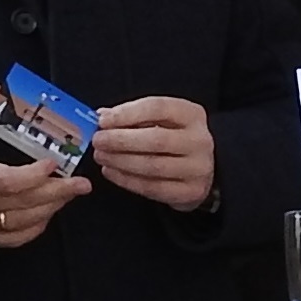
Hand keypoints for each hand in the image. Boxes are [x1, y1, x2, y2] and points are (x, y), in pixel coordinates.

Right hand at [0, 87, 91, 245]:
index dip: (34, 175)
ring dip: (51, 209)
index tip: (54, 163)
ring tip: (70, 194)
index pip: (6, 181)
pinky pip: (11, 239)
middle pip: (22, 204)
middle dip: (57, 193)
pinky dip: (34, 229)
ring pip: (21, 223)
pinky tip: (48, 213)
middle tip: (80, 182)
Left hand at [92, 95, 215, 210]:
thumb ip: (134, 116)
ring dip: (120, 161)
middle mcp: (199, 140)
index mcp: (191, 114)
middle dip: (121, 140)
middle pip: (156, 139)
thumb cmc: (175, 138)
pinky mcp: (190, 192)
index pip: (157, 108)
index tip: (103, 120)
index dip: (127, 113)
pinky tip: (111, 172)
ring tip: (101, 156)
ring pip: (153, 166)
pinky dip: (127, 180)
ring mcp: (198, 168)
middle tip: (98, 141)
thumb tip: (102, 116)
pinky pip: (153, 188)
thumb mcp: (162, 119)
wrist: (202, 168)